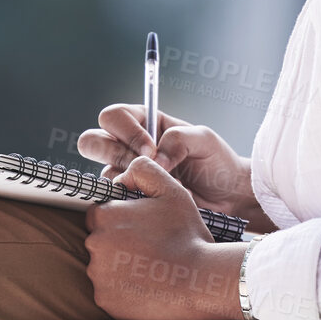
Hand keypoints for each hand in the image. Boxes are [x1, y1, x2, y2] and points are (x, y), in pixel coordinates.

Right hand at [78, 103, 274, 230]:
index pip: (113, 116)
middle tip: (143, 167)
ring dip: (127, 181)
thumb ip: (178, 139)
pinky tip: (156, 203)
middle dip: (115, 154)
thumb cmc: (217, 162)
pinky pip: (115, 199)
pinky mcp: (132, 198)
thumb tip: (154, 159)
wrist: (228, 197)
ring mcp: (127, 173)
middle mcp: (129, 145)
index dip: (126, 131)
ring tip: (157, 188)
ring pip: (103, 173)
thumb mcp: (204, 140)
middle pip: (92, 141)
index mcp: (145, 122)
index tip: (151, 149)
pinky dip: (133, 200)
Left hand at [83, 155, 245, 319]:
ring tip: (151, 267)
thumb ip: (144, 170)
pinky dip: (124, 290)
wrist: (201, 280)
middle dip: (119, 242)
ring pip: (103, 267)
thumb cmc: (187, 233)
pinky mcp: (106, 300)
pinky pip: (109, 291)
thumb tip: (122, 174)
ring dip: (121, 266)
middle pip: (100, 240)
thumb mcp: (171, 190)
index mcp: (105, 216)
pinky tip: (147, 285)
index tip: (142, 227)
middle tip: (150, 247)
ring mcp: (98, 276)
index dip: (121, 218)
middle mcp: (94, 245)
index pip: (100, 214)